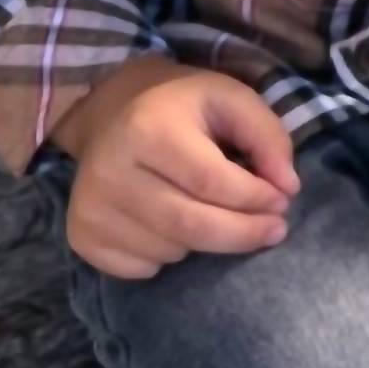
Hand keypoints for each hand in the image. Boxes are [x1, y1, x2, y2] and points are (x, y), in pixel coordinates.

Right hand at [52, 55, 300, 279]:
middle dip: (243, 234)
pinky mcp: (81, 235)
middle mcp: (111, 170)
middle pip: (192, 227)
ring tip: (208, 210)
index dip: (255, 199)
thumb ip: (268, 135)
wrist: (110, 108)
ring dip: (204, 242)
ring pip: (171, 252)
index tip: (282, 201)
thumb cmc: (180, 105)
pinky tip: (170, 223)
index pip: (212, 183)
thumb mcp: (230, 98)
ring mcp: (91, 207)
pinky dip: (168, 257)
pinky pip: (141, 269)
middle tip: (273, 230)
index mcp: (147, 128)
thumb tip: (287, 187)